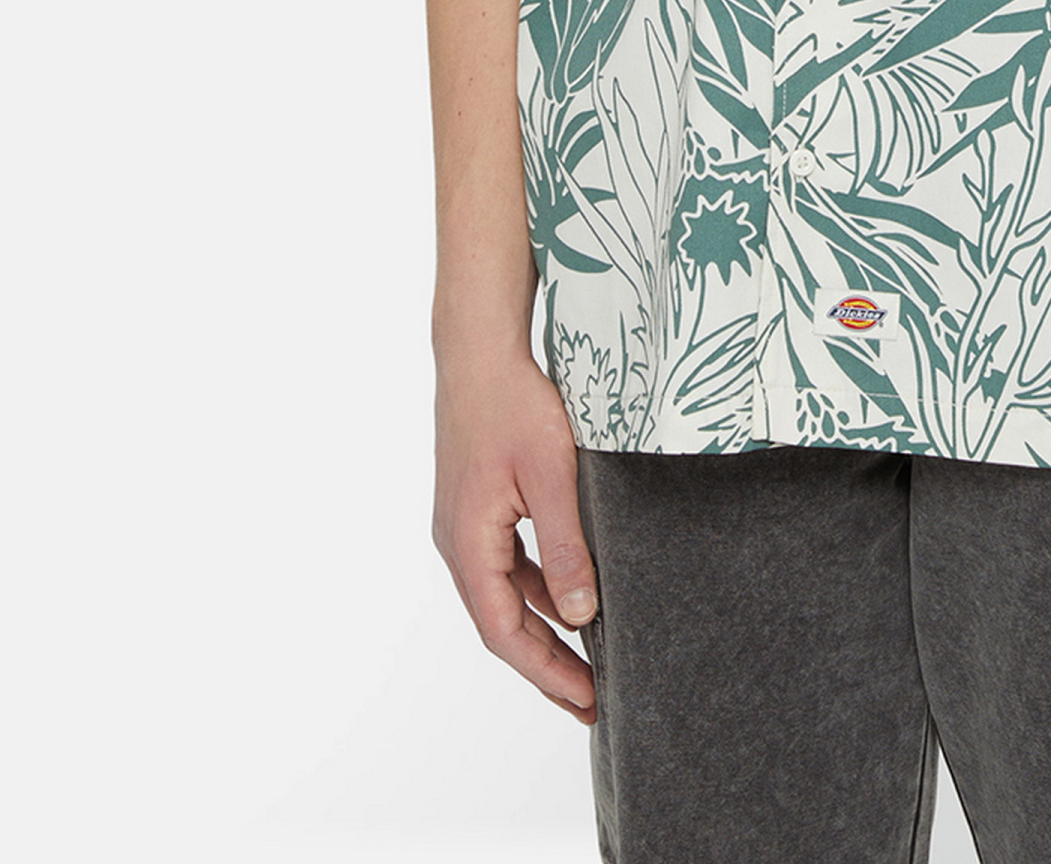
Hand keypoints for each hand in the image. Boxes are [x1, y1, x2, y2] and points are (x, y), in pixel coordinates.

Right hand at [432, 349, 599, 724]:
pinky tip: (571, 599)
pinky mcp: (478, 507)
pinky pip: (508, 564)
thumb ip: (566, 547)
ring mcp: (465, 526)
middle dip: (547, 665)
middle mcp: (458, 543)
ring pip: (505, 596)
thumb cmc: (514, 404)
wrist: (480, 350)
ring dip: (544, 629)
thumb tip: (581, 616)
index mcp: (469, 544)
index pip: (505, 631)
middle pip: (502, 623)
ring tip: (588, 660)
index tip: (587, 700)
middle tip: (592, 700)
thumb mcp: (552, 476)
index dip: (546, 672)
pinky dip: (538, 590)